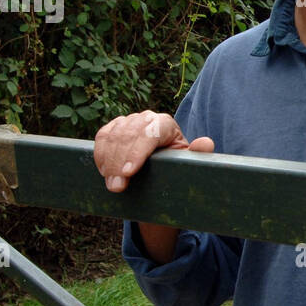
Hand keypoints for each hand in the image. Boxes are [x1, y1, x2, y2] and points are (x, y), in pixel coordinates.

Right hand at [93, 110, 214, 191]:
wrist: (163, 168)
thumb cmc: (178, 166)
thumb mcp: (189, 164)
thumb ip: (198, 154)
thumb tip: (205, 143)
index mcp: (166, 124)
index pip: (150, 132)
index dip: (138, 151)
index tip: (130, 173)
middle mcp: (146, 118)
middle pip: (128, 134)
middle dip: (120, 162)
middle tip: (117, 186)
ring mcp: (129, 121)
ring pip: (113, 135)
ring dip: (108, 161)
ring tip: (111, 184)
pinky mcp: (114, 128)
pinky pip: (102, 137)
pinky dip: (100, 154)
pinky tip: (104, 171)